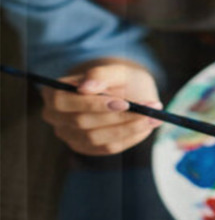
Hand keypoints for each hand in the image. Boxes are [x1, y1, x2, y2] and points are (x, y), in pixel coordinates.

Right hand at [40, 60, 162, 155]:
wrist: (129, 93)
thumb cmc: (120, 80)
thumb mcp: (117, 70)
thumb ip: (101, 74)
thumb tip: (85, 87)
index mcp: (54, 93)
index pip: (62, 101)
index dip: (93, 104)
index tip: (125, 103)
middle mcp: (56, 117)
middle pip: (81, 122)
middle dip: (118, 117)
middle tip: (150, 109)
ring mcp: (70, 135)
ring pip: (96, 138)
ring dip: (128, 128)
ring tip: (154, 116)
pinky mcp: (88, 148)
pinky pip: (109, 147)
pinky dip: (130, 137)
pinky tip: (147, 126)